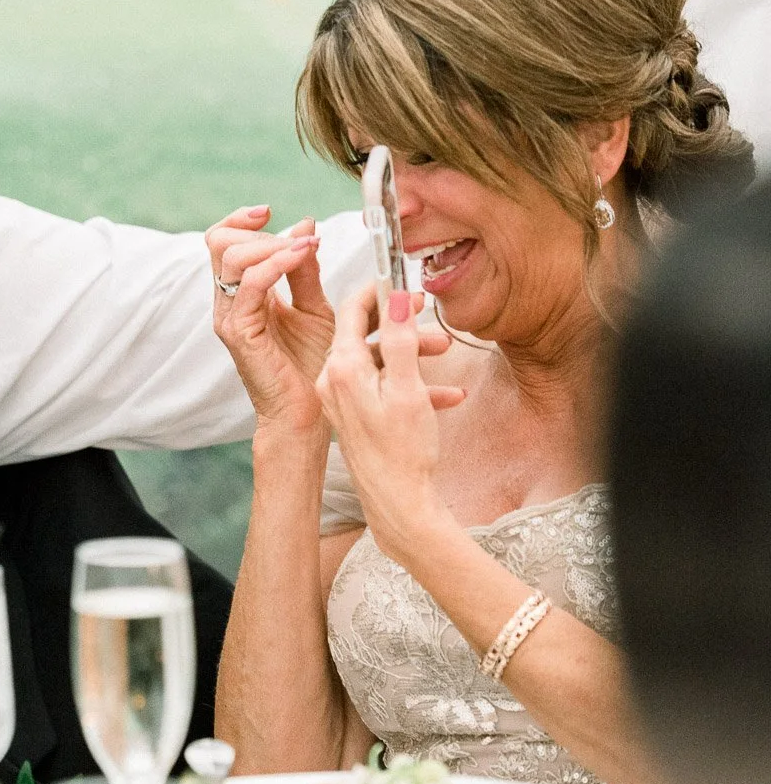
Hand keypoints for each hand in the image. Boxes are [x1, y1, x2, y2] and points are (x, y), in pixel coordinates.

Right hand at [207, 206, 332, 431]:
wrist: (311, 411)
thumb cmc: (312, 364)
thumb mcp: (314, 306)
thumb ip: (305, 269)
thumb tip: (304, 224)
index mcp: (240, 293)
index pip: (221, 242)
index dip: (240, 220)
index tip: (270, 211)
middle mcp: (228, 303)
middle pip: (220, 243)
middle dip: (260, 231)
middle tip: (299, 237)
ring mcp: (230, 317)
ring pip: (232, 258)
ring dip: (272, 243)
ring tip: (306, 246)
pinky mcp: (240, 333)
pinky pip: (251, 285)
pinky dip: (277, 263)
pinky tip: (302, 256)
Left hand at [316, 286, 465, 554]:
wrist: (396, 505)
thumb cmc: (403, 452)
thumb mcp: (407, 389)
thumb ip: (400, 341)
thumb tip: (395, 297)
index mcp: (341, 368)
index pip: (351, 310)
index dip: (378, 289)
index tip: (401, 278)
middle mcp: (333, 380)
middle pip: (363, 332)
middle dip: (399, 319)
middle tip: (426, 309)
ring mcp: (341, 398)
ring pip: (376, 358)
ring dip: (411, 351)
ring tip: (445, 349)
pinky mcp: (353, 414)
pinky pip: (380, 384)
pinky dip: (410, 381)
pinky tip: (449, 393)